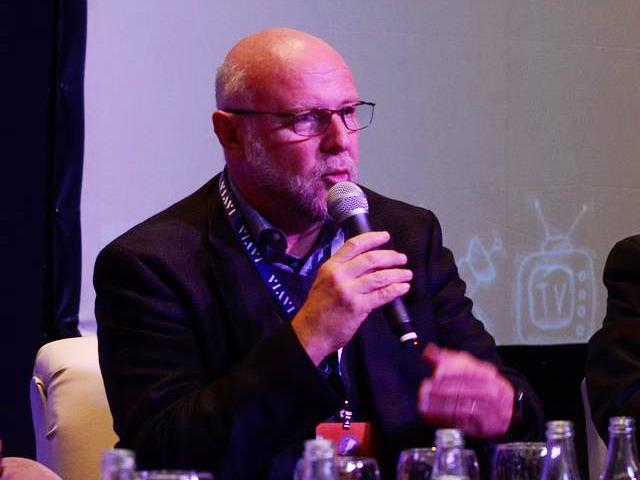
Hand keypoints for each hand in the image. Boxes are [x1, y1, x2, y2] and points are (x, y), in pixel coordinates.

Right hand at [292, 231, 412, 364]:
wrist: (310, 333)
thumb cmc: (319, 309)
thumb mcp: (325, 282)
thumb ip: (344, 272)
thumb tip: (372, 266)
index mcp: (330, 266)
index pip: (354, 244)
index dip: (373, 238)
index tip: (385, 236)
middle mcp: (339, 275)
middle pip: (371, 258)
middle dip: (391, 257)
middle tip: (402, 259)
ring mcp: (348, 291)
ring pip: (380, 276)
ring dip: (398, 274)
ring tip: (407, 274)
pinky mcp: (358, 307)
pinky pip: (383, 294)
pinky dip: (396, 290)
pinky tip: (403, 288)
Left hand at [417, 343, 514, 438]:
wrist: (509, 406)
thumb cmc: (482, 384)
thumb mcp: (469, 367)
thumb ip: (447, 359)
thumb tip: (428, 351)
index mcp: (485, 374)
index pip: (465, 373)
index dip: (448, 375)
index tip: (432, 377)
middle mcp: (489, 391)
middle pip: (462, 390)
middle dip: (440, 392)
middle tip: (424, 392)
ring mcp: (489, 410)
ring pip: (461, 408)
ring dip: (440, 408)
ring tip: (424, 406)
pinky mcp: (484, 427)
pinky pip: (463, 424)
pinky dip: (446, 421)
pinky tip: (432, 419)